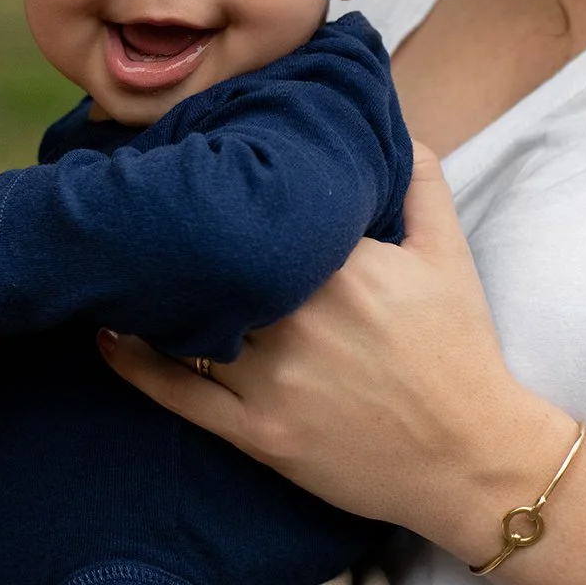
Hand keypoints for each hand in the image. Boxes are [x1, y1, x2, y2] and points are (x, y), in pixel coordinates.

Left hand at [99, 143, 573, 553]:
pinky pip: (180, 395)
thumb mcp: (449, 256)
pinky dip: (135, 364)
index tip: (184, 169)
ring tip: (111, 265)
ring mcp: (276, 380)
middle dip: (172, 240)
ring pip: (186, 325)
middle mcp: (301, 319)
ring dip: (147, 296)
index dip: (216, 191)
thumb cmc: (459, 351)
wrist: (478, 460)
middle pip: (211, 264)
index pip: (257, 212)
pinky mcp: (261, 435)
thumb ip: (419, 180)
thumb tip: (391, 124)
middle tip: (128, 214)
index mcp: (340, 266)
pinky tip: (107, 333)